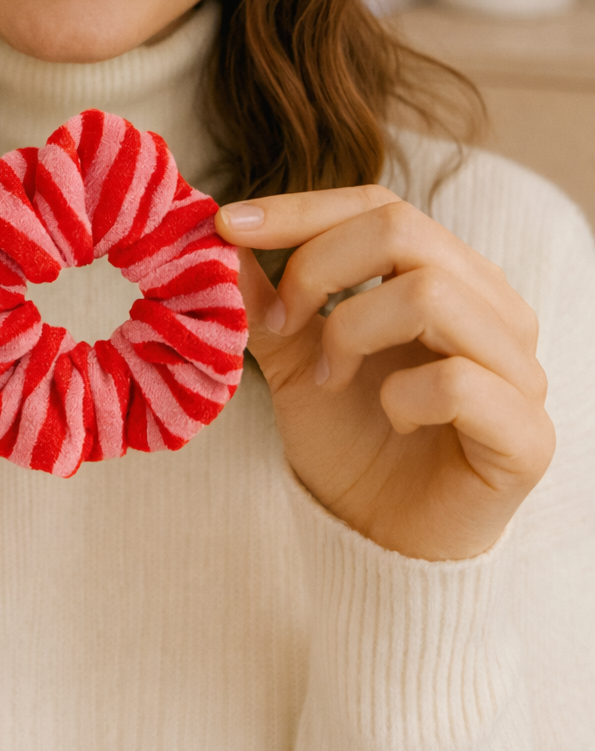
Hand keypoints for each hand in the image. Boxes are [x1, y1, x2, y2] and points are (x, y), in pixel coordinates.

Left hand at [216, 186, 554, 560]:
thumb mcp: (295, 359)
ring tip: (329, 378)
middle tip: (278, 322)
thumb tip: (224, 236)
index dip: (302, 209)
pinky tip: (392, 416)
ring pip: (430, 293)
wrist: (382, 544)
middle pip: (404, 231)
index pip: (379, 206)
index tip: (229, 225)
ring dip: (353, 331)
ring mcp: (518, 368)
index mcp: (446, 275)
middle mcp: (492, 307)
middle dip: (317, 268)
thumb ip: (269, 299)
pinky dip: (402, 395)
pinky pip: (458, 382)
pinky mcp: (527, 434)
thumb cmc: (350, 442)